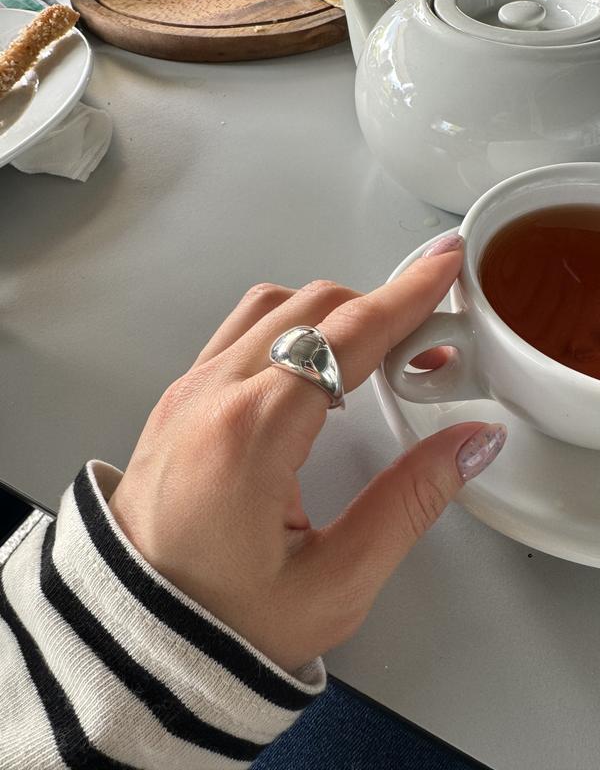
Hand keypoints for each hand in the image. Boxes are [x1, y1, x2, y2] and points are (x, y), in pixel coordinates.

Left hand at [109, 235, 505, 673]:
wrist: (132, 639)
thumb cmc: (223, 625)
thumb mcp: (335, 581)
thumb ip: (409, 502)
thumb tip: (468, 444)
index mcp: (250, 432)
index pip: (344, 336)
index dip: (405, 295)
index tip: (443, 267)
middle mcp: (211, 394)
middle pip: (309, 307)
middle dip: (378, 307)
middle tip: (427, 341)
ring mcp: (187, 392)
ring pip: (270, 308)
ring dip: (332, 314)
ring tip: (377, 351)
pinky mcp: (178, 402)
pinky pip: (240, 333)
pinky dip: (291, 328)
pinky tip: (315, 368)